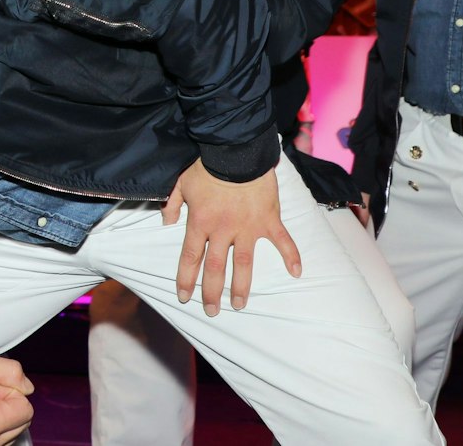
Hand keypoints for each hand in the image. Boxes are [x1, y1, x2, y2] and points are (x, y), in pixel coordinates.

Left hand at [163, 158, 300, 316]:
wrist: (237, 150)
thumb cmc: (207, 165)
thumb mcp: (181, 183)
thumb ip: (172, 204)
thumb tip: (165, 221)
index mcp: (200, 222)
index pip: (191, 258)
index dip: (186, 279)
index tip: (184, 297)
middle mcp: (223, 230)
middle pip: (215, 268)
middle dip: (212, 292)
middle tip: (211, 311)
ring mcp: (248, 227)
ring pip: (244, 263)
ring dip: (241, 286)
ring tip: (239, 305)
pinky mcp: (269, 219)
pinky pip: (282, 241)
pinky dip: (291, 256)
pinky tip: (296, 273)